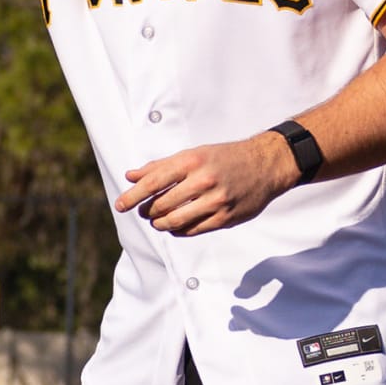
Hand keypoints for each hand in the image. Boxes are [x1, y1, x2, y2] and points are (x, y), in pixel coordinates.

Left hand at [114, 134, 300, 235]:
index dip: (133, 197)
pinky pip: (194, 230)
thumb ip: (160, 166)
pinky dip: (179, 230)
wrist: (265, 165)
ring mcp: (216, 201)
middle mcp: (202, 181)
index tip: (120, 206)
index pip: (153, 182)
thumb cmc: (223, 158)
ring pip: (175, 221)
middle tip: (144, 212)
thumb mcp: (192, 154)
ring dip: (160, 224)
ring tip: (157, 221)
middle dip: (147, 211)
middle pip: (161, 204)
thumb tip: (131, 176)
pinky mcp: (226, 217)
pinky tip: (175, 226)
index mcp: (190, 162)